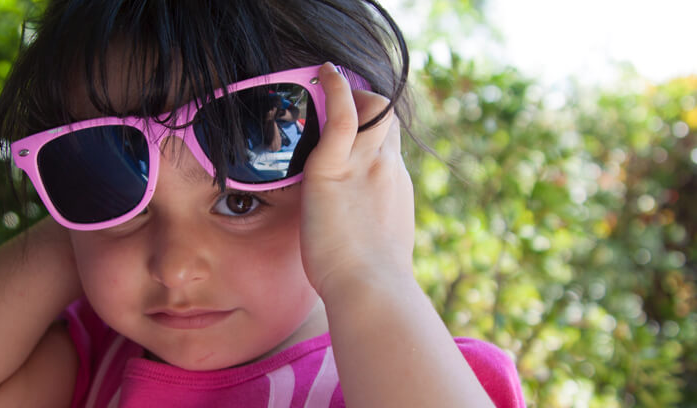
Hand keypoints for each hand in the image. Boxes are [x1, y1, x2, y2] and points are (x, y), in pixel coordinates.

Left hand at [300, 62, 414, 298]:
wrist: (371, 290)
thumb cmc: (372, 281)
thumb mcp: (381, 242)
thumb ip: (374, 223)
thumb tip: (362, 231)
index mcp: (396, 184)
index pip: (388, 141)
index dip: (374, 128)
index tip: (356, 127)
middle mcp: (387, 167)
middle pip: (386, 117)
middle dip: (367, 104)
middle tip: (340, 101)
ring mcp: (365, 164)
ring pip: (372, 108)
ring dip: (351, 93)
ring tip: (326, 84)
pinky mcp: (333, 169)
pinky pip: (342, 115)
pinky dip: (336, 89)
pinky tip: (324, 73)